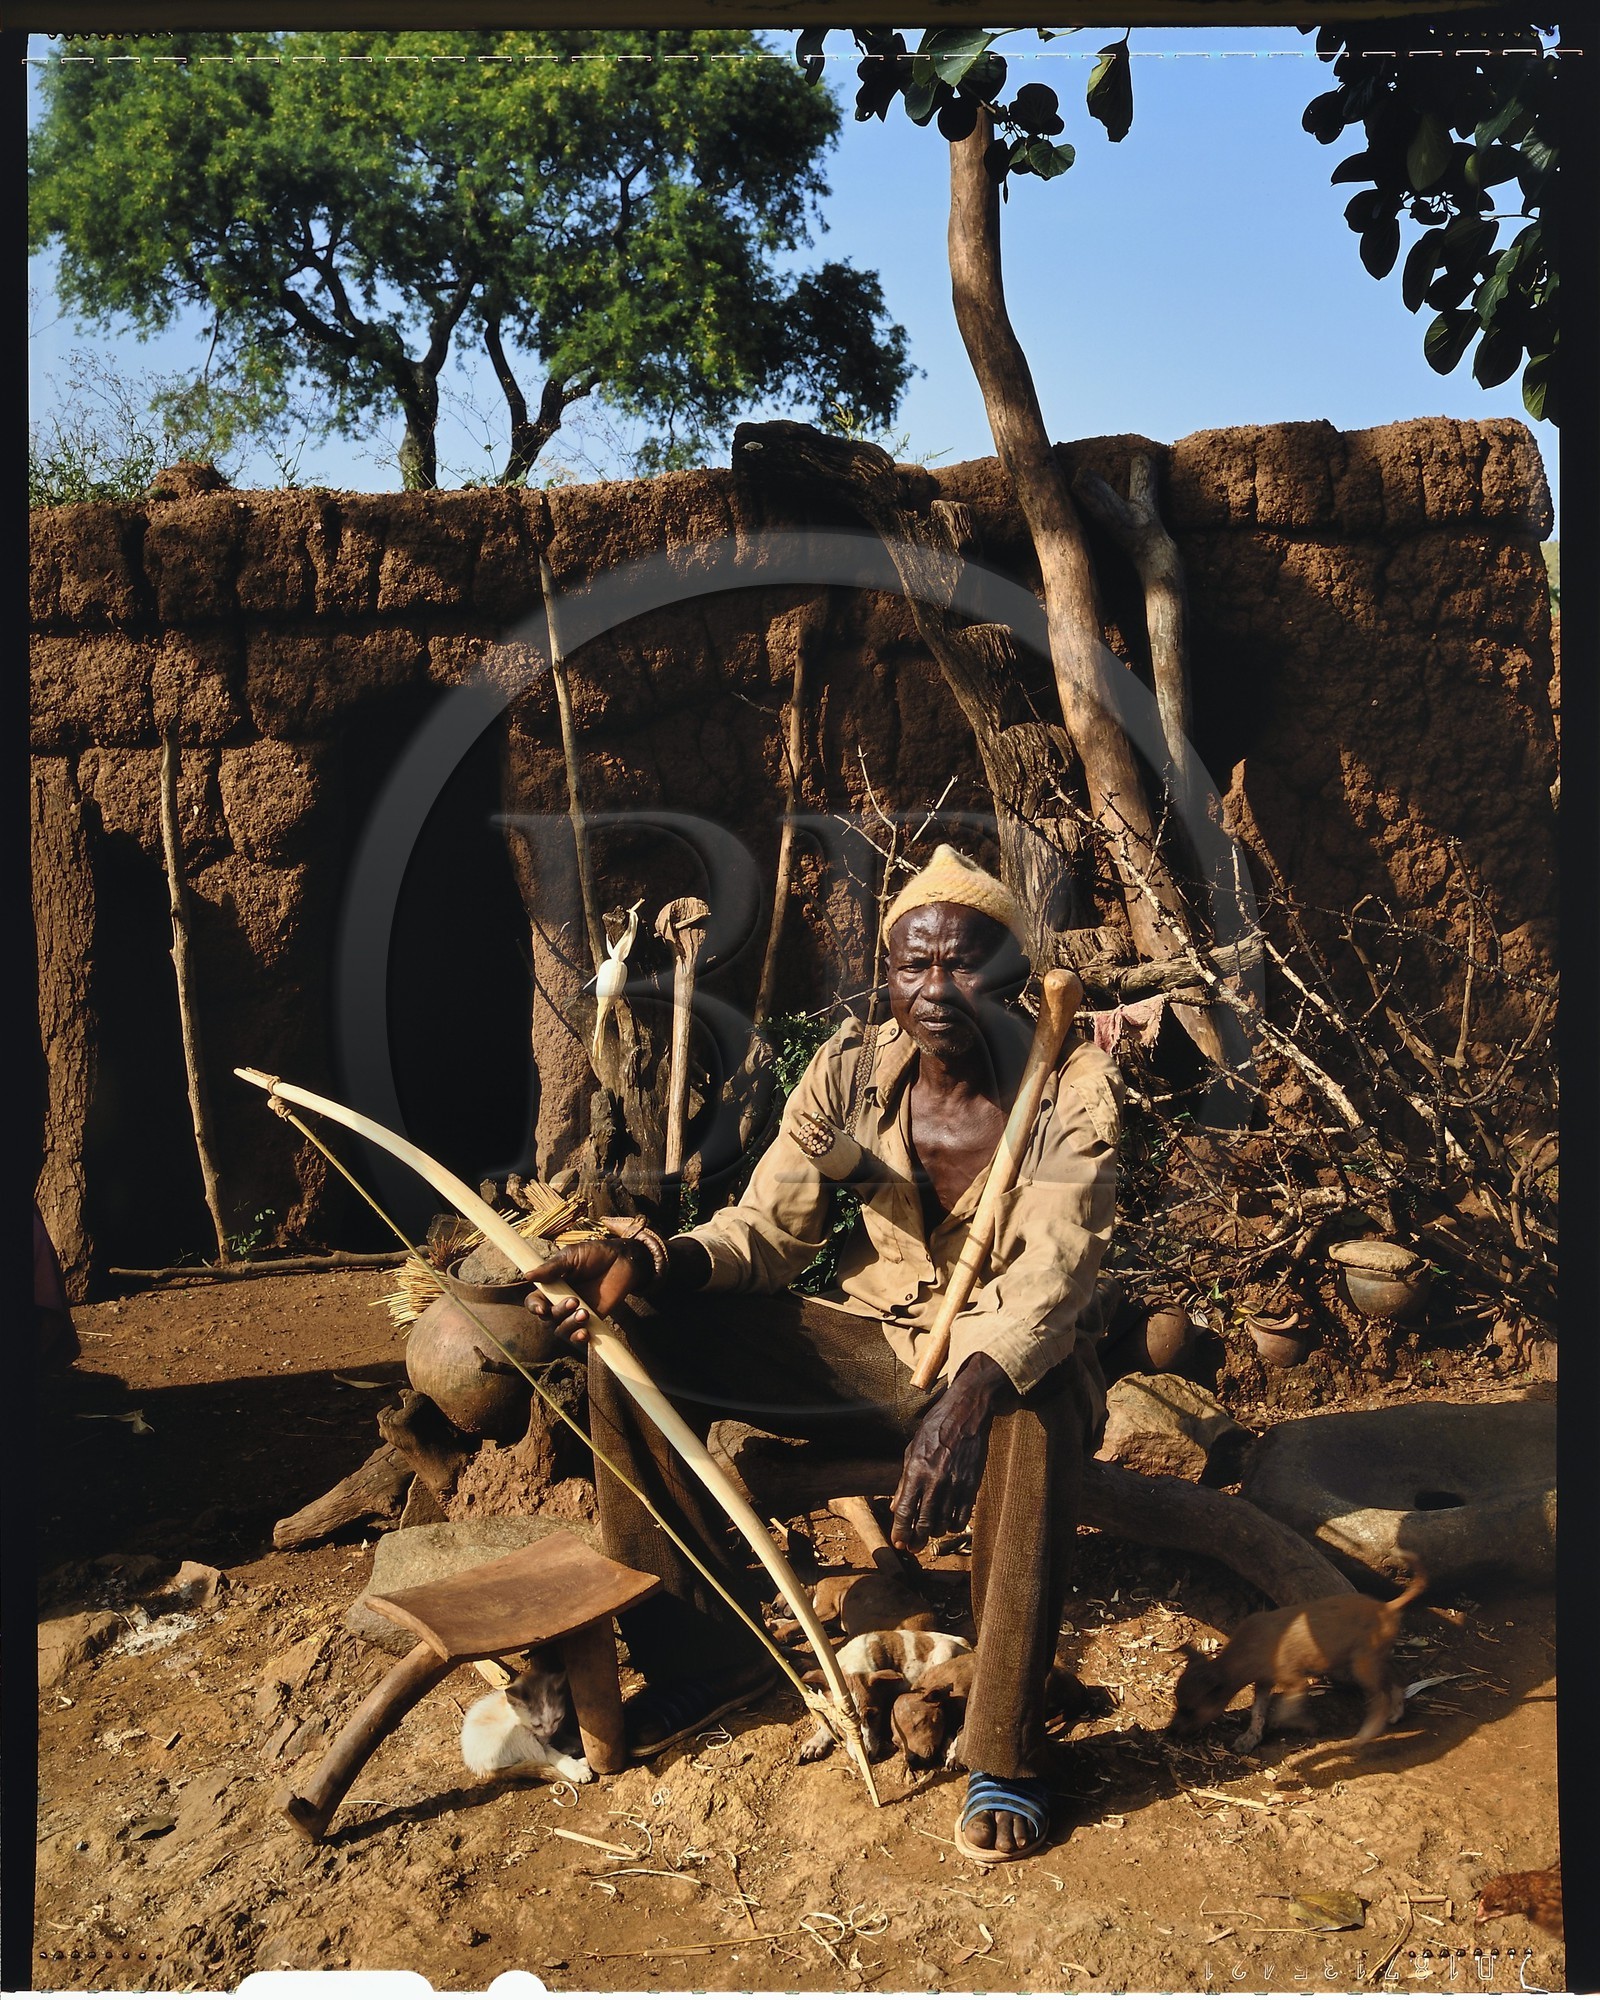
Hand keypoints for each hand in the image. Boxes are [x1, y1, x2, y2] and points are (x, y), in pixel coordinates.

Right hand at [524, 1239, 648, 1345]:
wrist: (623, 1260)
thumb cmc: (596, 1254)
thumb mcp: (572, 1256)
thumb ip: (552, 1268)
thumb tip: (528, 1276)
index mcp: (552, 1286)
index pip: (534, 1302)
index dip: (534, 1307)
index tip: (542, 1309)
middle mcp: (560, 1302)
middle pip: (548, 1318)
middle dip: (558, 1312)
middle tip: (575, 1300)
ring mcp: (575, 1313)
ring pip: (561, 1330)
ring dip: (569, 1325)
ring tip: (585, 1313)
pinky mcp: (592, 1322)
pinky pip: (579, 1337)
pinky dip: (579, 1338)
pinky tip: (585, 1333)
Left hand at [891, 1351, 1012, 1551]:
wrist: (965, 1414)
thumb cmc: (935, 1429)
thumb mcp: (911, 1450)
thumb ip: (904, 1481)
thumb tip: (895, 1508)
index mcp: (915, 1471)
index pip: (903, 1511)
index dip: (900, 1532)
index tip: (898, 1543)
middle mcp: (934, 1481)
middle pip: (923, 1524)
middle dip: (916, 1541)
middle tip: (913, 1547)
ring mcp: (954, 1485)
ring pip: (942, 1524)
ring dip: (934, 1532)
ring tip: (929, 1530)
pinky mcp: (971, 1486)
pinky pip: (962, 1518)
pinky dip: (953, 1526)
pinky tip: (948, 1522)